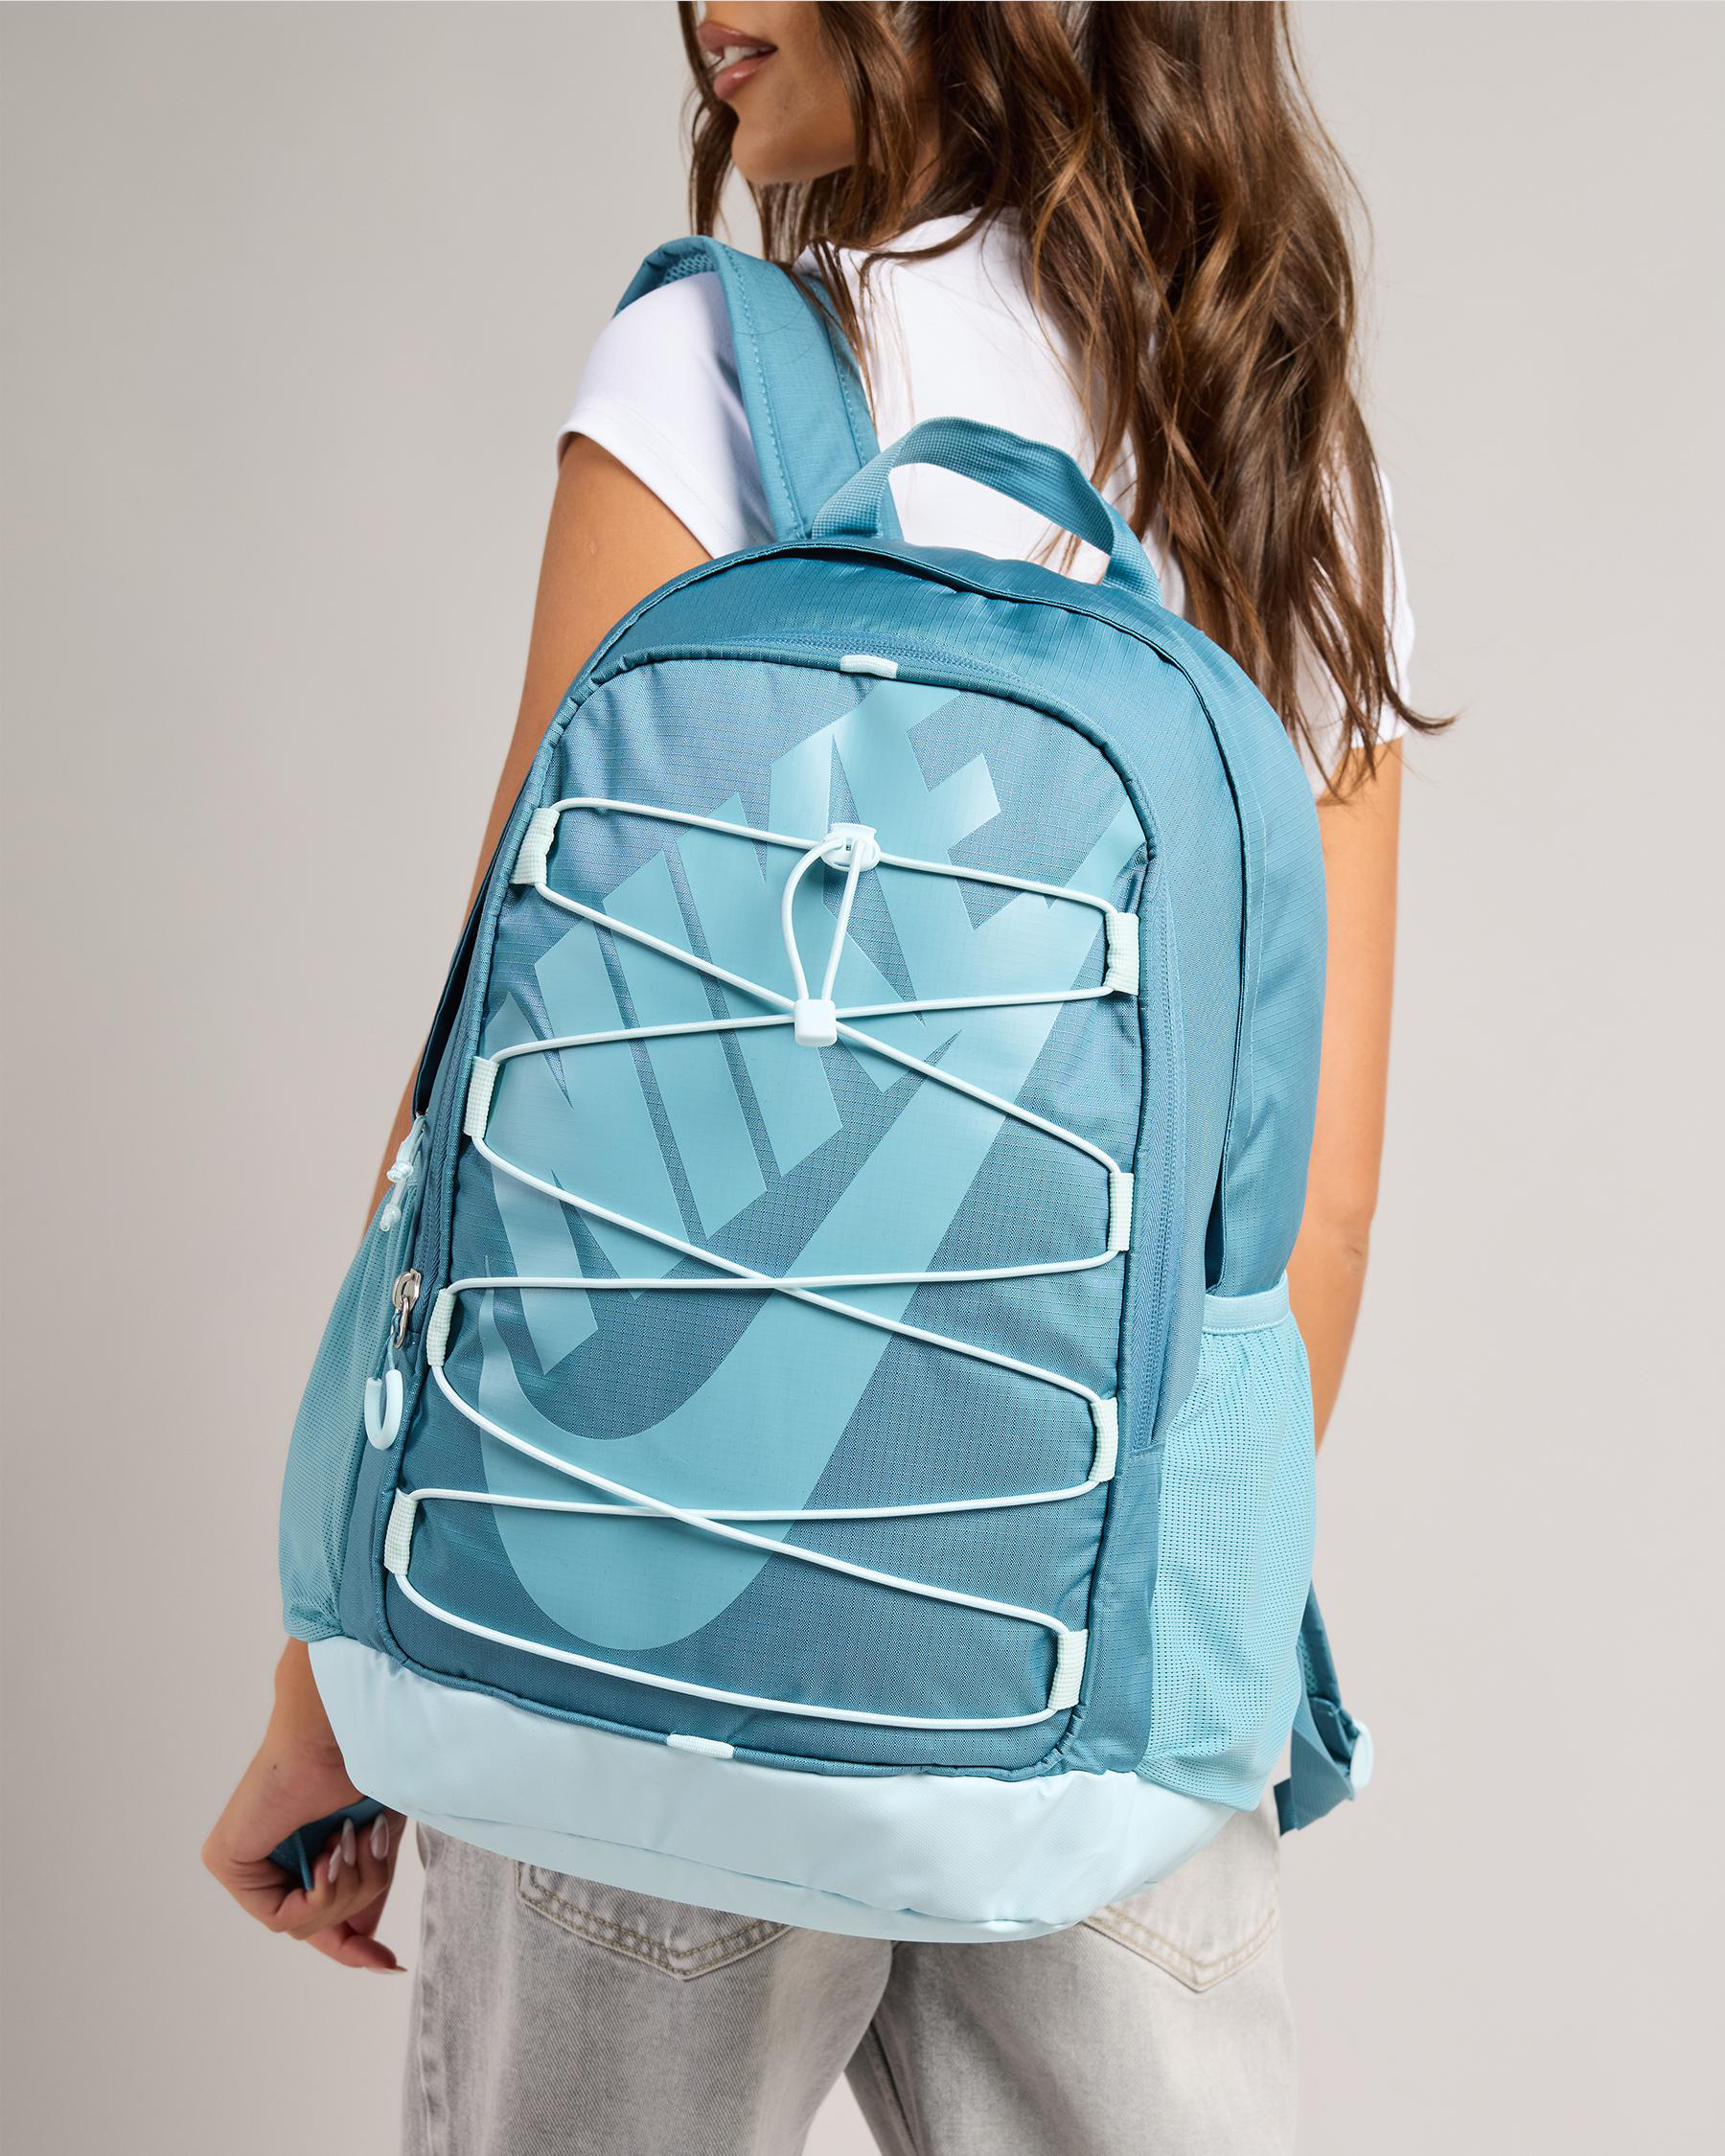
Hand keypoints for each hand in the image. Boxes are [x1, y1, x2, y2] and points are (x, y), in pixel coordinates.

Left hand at [203, 1640, 407, 1971]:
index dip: (355, 1946)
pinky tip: (329, 1854)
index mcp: (302, 1845)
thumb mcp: (377, 1841)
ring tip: (355, 1837)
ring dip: (347, 1889)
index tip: (391, 1964)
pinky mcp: (227, 1860)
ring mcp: (244, 1860)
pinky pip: (281, 1917)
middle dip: (359, 1898)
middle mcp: (267, 1854)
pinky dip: (319, 1895)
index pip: (321, 1916)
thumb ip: (367, 1888)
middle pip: (320, 1924)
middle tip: (373, 1846)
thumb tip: (365, 1939)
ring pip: (305, 1925)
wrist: (342, 1731)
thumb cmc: (366, 1763)